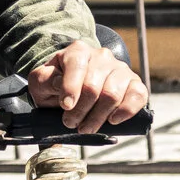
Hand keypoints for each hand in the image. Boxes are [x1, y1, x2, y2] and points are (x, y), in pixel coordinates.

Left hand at [25, 39, 149, 133]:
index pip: (76, 66)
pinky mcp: (135, 83)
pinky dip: (126, 111)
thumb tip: (58, 83)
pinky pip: (138, 95)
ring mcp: (120, 69)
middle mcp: (102, 56)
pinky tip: (113, 121)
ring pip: (112, 94)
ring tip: (86, 128)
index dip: (70, 89)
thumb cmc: (56, 84)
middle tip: (72, 124)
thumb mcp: (41, 82)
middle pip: (93, 86)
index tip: (65, 106)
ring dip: (98, 117)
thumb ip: (45, 80)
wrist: (76, 88)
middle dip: (81, 110)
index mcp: (78, 51)